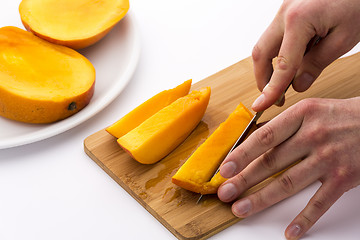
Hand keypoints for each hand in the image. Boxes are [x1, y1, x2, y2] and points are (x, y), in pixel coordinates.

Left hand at [217, 97, 359, 238]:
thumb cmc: (341, 115)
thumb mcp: (310, 109)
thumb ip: (283, 124)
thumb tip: (251, 140)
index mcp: (302, 115)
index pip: (264, 137)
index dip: (241, 154)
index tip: (225, 168)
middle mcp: (313, 136)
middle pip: (271, 162)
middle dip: (243, 180)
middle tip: (224, 192)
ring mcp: (328, 159)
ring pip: (288, 183)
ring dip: (261, 199)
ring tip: (241, 209)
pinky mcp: (344, 178)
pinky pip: (320, 202)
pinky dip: (304, 219)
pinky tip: (290, 231)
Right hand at [251, 0, 359, 111]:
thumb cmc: (358, 2)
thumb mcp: (344, 38)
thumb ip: (317, 63)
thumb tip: (297, 85)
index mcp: (298, 20)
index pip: (281, 65)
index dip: (271, 90)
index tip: (261, 106)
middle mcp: (284, 13)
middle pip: (260, 53)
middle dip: (264, 78)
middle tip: (275, 96)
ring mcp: (284, 9)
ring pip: (265, 45)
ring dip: (272, 66)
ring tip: (290, 78)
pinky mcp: (288, 10)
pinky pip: (276, 36)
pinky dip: (281, 52)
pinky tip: (298, 58)